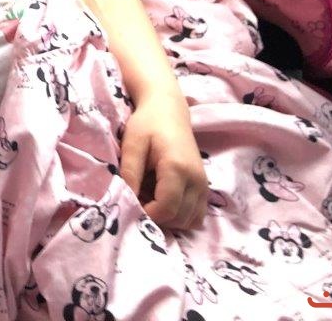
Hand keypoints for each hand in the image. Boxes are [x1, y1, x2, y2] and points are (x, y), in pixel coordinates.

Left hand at [119, 90, 207, 230]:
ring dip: (168, 218)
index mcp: (177, 169)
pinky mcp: (204, 187)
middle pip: (178, 218)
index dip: (146, 213)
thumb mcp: (132, 144)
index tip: (130, 202)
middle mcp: (196, 181)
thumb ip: (129, 173)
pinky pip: (196, 215)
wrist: (168, 110)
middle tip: (138, 199)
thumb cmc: (147, 124)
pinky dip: (180, 215)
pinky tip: (164, 200)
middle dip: (156, 216)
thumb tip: (127, 200)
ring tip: (150, 198)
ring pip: (189, 221)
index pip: (165, 209)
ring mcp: (204, 185)